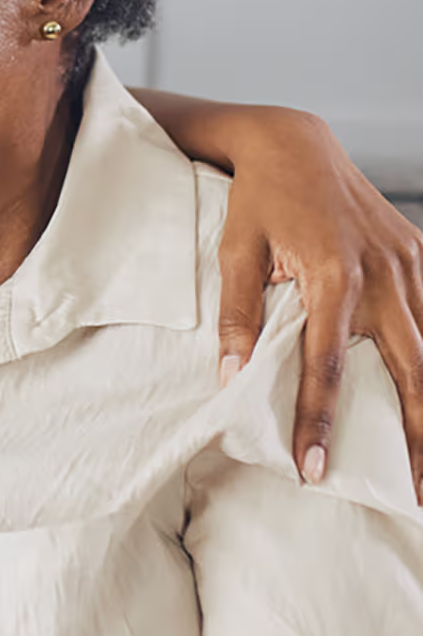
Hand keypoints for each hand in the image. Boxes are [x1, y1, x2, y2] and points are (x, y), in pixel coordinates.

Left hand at [217, 108, 422, 500]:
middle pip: (411, 371)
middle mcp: (383, 274)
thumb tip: (231, 378)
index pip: (327, 366)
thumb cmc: (258, 200)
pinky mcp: (419, 254)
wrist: (295, 142)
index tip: (312, 468)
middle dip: (417, 436)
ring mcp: (410, 264)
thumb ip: (236, 316)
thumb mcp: (234, 252)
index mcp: (332, 276)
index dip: (319, 421)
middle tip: (415, 492)